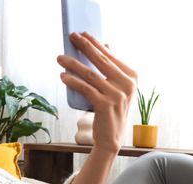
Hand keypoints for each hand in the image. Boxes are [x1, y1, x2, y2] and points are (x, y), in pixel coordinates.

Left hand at [57, 32, 136, 152]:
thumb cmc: (111, 112)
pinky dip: (72, 81)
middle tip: (71, 37)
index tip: (83, 34)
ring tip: (60, 58)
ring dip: (72, 63)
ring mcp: (117, 95)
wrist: (111, 139)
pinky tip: (63, 76)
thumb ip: (113, 70)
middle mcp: (127, 85)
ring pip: (90, 74)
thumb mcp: (117, 89)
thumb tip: (104, 46)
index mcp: (132, 78)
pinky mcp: (105, 105)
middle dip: (84, 46)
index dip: (96, 44)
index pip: (111, 56)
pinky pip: (85, 88)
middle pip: (101, 61)